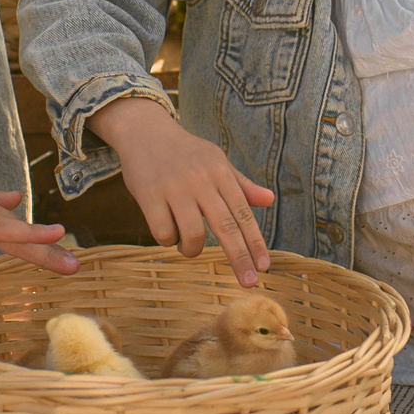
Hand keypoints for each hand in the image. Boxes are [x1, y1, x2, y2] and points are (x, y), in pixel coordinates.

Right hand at [89, 95, 275, 285]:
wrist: (145, 131)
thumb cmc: (185, 152)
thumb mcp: (216, 161)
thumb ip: (240, 184)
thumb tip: (269, 200)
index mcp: (220, 173)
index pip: (243, 213)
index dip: (255, 242)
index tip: (264, 267)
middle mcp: (200, 181)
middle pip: (225, 226)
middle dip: (239, 257)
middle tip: (248, 282)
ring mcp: (174, 188)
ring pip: (193, 234)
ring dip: (192, 250)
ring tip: (189, 248)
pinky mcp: (149, 195)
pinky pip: (163, 232)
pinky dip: (168, 240)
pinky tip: (167, 232)